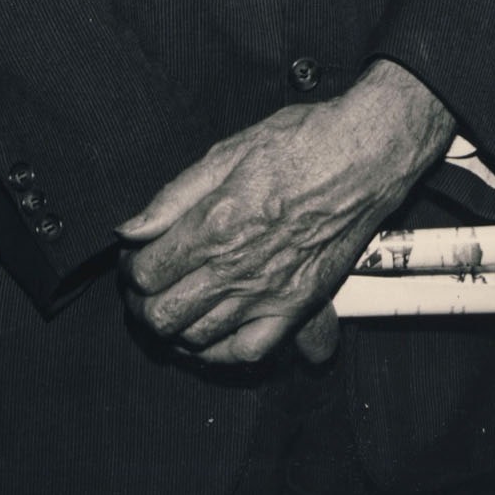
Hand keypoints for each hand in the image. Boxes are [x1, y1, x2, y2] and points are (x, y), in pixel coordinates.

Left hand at [116, 61, 454, 365]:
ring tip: (176, 305)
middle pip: (162, 315)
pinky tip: (212, 335)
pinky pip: (248, 352)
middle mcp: (235, 267)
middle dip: (144, 304)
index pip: (145, 272)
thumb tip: (129, 229)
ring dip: (175, 326)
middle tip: (149, 286)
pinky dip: (222, 352)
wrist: (365, 155)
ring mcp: (267, 292)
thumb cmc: (300, 143)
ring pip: (196, 338)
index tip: (138, 257)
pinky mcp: (296, 305)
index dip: (131, 268)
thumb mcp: (226, 152)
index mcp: (213, 224)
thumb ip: (172, 197)